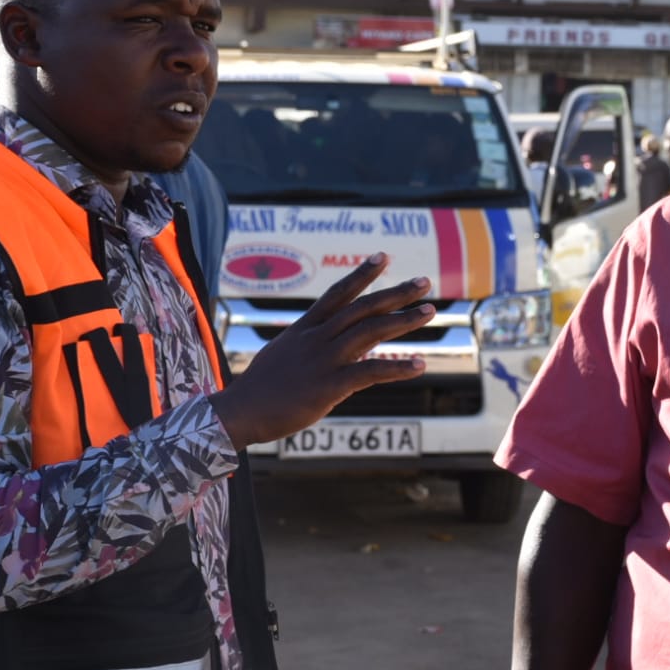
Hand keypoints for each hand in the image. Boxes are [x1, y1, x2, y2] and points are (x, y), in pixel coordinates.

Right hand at [209, 253, 432, 449]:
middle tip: (425, 281)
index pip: (337, 294)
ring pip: (370, 332)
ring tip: (430, 311)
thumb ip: (307, 345)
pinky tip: (420, 365)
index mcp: (304, 330)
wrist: (239, 412)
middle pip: (361, 308)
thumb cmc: (259, 390)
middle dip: (395, 292)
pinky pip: (370, 372)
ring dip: (403, 320)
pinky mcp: (329, 386)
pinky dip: (398, 367)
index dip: (362, 274)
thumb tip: (327, 341)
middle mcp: (316, 338)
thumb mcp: (282, 355)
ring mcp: (323, 360)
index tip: (383, 257)